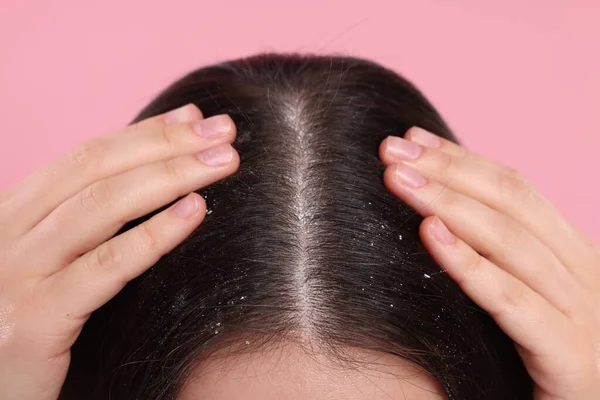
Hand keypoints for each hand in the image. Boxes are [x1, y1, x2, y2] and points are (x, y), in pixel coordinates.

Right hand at [0, 104, 238, 399]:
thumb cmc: (30, 322)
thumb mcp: (51, 261)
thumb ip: (90, 221)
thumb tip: (160, 172)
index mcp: (14, 213)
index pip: (87, 156)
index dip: (146, 133)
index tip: (198, 118)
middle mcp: (7, 234)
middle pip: (96, 170)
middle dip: (166, 145)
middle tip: (223, 131)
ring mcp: (16, 275)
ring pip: (101, 207)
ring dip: (171, 177)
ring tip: (223, 163)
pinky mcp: (33, 321)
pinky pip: (104, 267)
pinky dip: (154, 235)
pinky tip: (195, 212)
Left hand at [379, 127, 599, 399]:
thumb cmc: (546, 358)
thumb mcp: (530, 296)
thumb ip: (498, 258)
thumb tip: (437, 213)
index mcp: (572, 254)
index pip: (514, 189)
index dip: (461, 159)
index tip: (412, 139)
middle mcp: (582, 271)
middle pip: (509, 202)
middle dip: (446, 170)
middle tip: (391, 148)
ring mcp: (581, 310)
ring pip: (507, 240)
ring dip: (446, 203)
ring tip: (396, 178)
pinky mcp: (568, 353)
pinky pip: (510, 300)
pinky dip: (468, 264)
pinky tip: (428, 235)